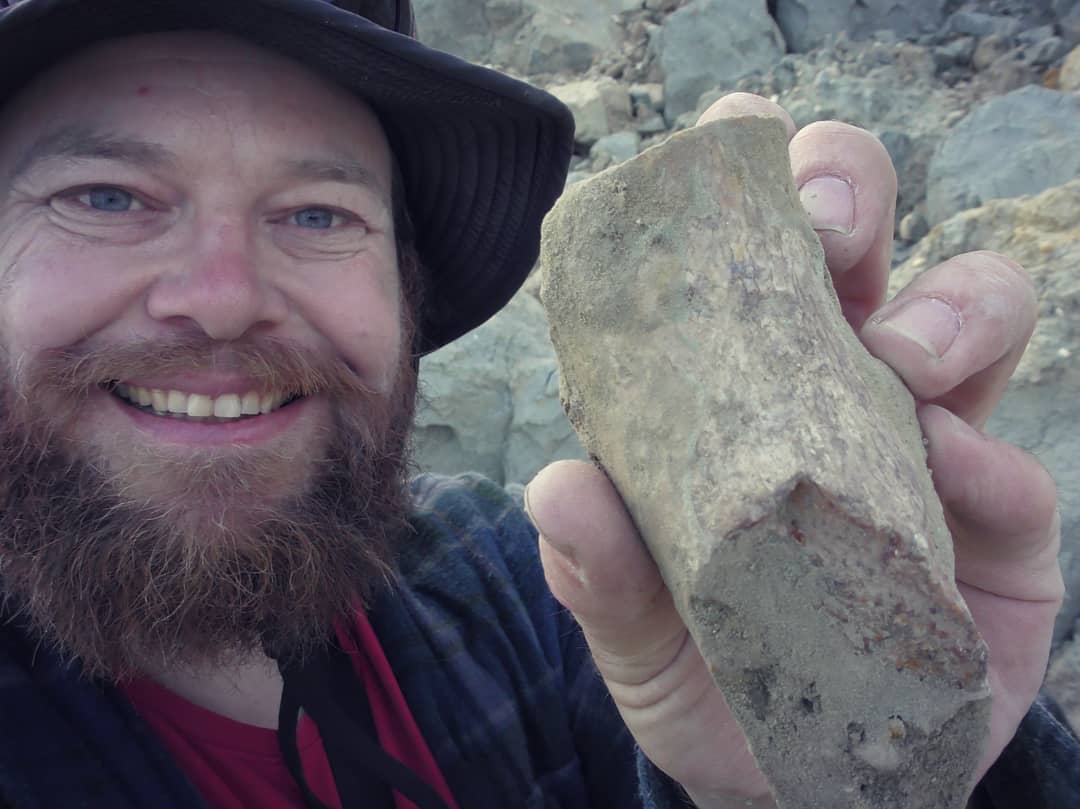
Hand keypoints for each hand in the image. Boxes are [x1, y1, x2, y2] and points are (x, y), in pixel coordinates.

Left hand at [524, 93, 1063, 806]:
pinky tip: (955, 477)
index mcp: (736, 390)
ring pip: (970, 310)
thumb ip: (600, 575)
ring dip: (945, 309)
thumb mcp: (637, 638)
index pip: (738, 259)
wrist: (803, 782)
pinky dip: (992, 461)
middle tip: (824, 230)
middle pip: (862, 240)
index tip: (719, 156)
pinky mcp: (1002, 529)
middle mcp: (834, 391)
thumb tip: (558, 491)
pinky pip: (1017, 468)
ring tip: (902, 364)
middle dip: (848, 195)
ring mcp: (928, 449)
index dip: (737, 190)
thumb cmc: (712, 685)